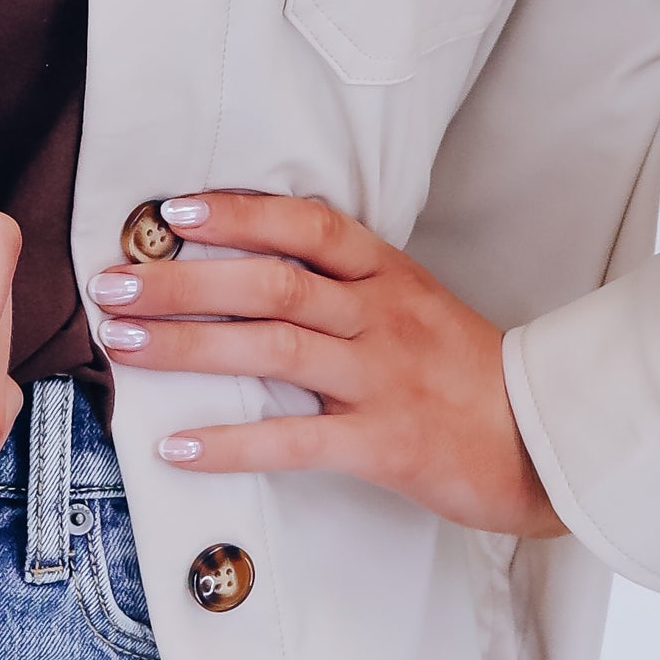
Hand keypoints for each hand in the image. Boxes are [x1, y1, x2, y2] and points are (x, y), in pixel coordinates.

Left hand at [87, 192, 561, 541]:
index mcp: (387, 275)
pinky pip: (295, 440)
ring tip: (125, 345)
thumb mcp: (414, 303)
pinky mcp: (384, 444)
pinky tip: (177, 446)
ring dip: (190, 345)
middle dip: (183, 282)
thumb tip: (254, 258)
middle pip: (272, 283)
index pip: (305, 226)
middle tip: (113, 284)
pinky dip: (230, 444)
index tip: (170, 212)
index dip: (237, 213)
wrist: (546, 441)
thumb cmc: (467, 373)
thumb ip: (345, 282)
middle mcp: (381, 317)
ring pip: (274, 347)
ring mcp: (383, 379)